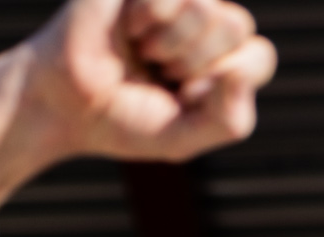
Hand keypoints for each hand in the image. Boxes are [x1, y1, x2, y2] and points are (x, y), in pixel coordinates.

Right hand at [0, 0, 278, 218]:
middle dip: (195, 62)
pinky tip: (129, 27)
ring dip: (171, 43)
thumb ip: (230, 120)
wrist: (63, 104)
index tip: (183, 96)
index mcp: (220, 59)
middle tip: (158, 70)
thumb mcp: (184, 138)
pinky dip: (150, 18)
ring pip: (208, 6)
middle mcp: (201, 21)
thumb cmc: (122, 120)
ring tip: (141, 50)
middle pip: (239, 25)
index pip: (260, 56)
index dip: (225, 83)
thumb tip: (240, 74)